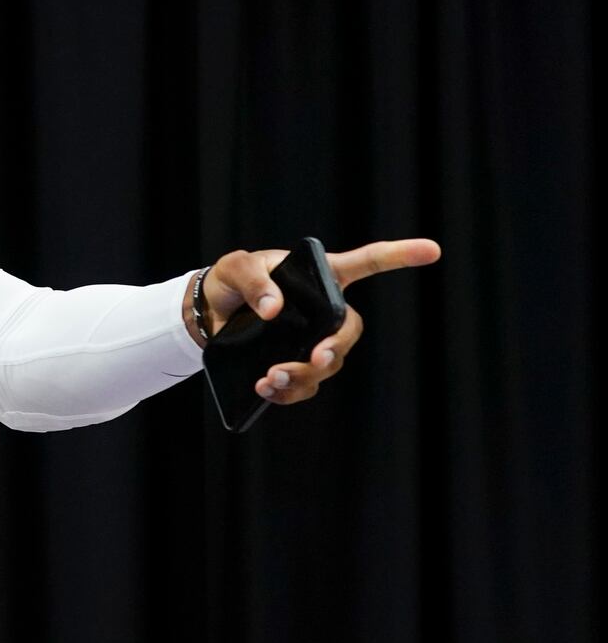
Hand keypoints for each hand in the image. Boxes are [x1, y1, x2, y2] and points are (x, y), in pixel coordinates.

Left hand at [200, 237, 442, 406]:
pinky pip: (304, 387)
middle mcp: (323, 312)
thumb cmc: (231, 281)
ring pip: (327, 366)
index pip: (367, 263)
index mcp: (321, 279)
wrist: (209, 312)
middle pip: (348, 332)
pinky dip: (287, 393)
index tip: (433, 250)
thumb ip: (254, 280)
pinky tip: (265, 391)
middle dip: (336, 348)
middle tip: (316, 359)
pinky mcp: (294, 364)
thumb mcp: (236, 268)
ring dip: (304, 376)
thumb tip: (273, 310)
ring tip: (271, 379)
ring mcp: (311, 341)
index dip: (400, 256)